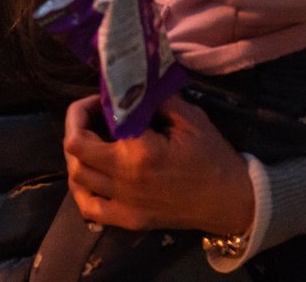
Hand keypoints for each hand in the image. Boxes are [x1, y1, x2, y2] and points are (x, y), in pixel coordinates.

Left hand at [63, 94, 254, 235]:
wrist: (232, 200)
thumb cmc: (212, 156)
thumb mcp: (189, 117)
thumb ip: (154, 99)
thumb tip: (128, 85)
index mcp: (138, 152)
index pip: (84, 132)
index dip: (86, 109)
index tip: (102, 99)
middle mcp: (124, 180)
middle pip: (74, 154)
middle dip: (77, 127)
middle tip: (94, 116)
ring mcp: (124, 205)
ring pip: (77, 180)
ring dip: (77, 156)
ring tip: (92, 141)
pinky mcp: (129, 220)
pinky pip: (89, 208)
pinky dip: (82, 189)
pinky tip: (91, 175)